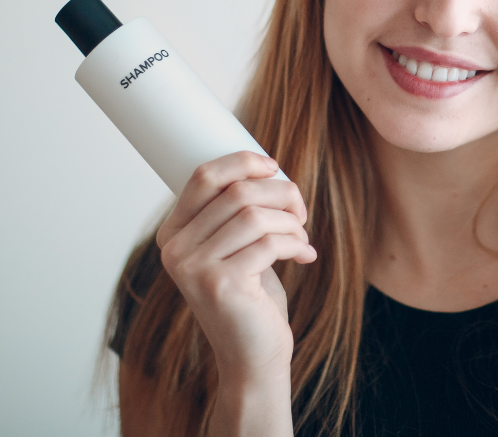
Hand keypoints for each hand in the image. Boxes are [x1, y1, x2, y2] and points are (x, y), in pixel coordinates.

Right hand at [156, 151, 316, 382]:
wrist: (253, 353)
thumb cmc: (251, 293)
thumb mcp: (237, 245)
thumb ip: (237, 210)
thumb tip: (266, 165)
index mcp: (174, 233)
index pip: (204, 176)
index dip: (243, 162)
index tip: (275, 167)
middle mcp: (175, 249)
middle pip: (237, 192)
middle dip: (281, 193)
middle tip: (301, 211)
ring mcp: (194, 268)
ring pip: (255, 215)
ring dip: (290, 221)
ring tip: (302, 236)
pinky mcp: (221, 284)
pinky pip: (270, 243)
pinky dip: (296, 243)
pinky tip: (305, 255)